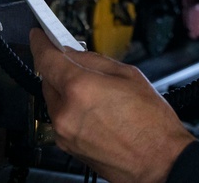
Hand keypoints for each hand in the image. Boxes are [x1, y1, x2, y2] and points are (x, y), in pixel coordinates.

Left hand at [29, 28, 193, 182]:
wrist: (159, 162)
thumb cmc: (152, 124)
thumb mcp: (129, 75)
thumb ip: (94, 61)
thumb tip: (74, 52)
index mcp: (81, 88)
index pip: (47, 58)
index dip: (40, 42)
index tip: (38, 36)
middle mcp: (66, 112)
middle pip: (48, 79)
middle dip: (61, 69)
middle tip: (80, 65)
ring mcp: (64, 133)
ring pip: (54, 100)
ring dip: (67, 91)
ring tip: (98, 94)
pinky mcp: (67, 147)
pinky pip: (61, 119)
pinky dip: (72, 109)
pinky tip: (96, 111)